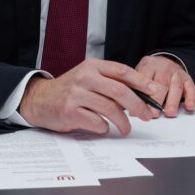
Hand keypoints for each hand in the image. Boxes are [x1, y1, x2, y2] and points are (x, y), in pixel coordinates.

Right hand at [19, 59, 159, 134]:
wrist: (39, 99)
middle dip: (137, 105)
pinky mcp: (69, 112)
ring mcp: (76, 95)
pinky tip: (104, 127)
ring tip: (127, 128)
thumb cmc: (71, 90)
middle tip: (146, 115)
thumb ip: (110, 82)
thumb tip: (141, 93)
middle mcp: (84, 78)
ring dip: (123, 121)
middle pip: (119, 91)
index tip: (155, 91)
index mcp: (92, 66)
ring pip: (110, 108)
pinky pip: (96, 122)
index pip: (122, 71)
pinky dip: (104, 127)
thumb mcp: (89, 77)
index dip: (141, 82)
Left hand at [135, 55, 194, 117]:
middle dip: (157, 100)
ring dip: (173, 101)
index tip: (137, 109)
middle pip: (161, 83)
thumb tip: (122, 105)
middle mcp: (163, 67)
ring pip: (176, 86)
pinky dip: (191, 97)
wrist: (166, 61)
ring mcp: (176, 72)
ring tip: (170, 113)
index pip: (144, 79)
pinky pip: (191, 87)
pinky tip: (189, 106)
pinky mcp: (187, 78)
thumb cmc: (150, 72)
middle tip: (154, 114)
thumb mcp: (138, 73)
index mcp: (148, 65)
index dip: (141, 95)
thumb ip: (133, 87)